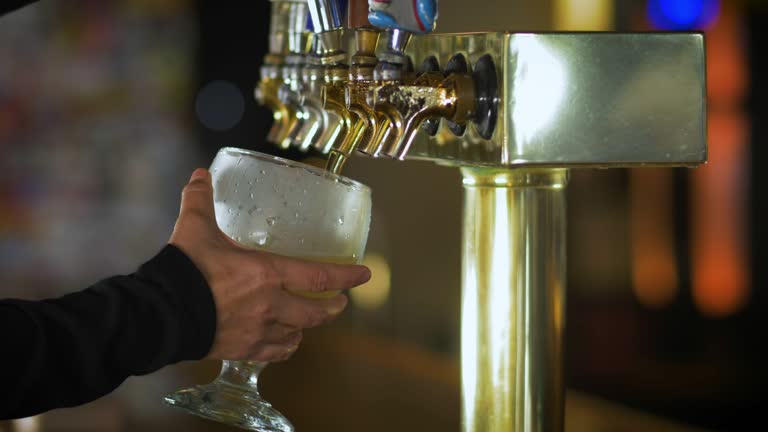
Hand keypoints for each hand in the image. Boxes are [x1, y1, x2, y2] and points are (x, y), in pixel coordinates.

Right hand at [169, 168, 370, 361]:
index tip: (365, 275)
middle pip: (315, 314)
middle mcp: (269, 306)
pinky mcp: (241, 350)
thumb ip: (200, 201)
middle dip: (331, 308)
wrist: (160, 315)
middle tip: (340, 303)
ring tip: (307, 322)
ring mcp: (257, 332)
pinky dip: (283, 348)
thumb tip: (199, 175)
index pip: (319, 276)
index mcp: (267, 275)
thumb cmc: (184, 270)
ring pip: (295, 335)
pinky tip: (283, 344)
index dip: (346, 276)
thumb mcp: (194, 228)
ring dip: (306, 328)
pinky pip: (273, 354)